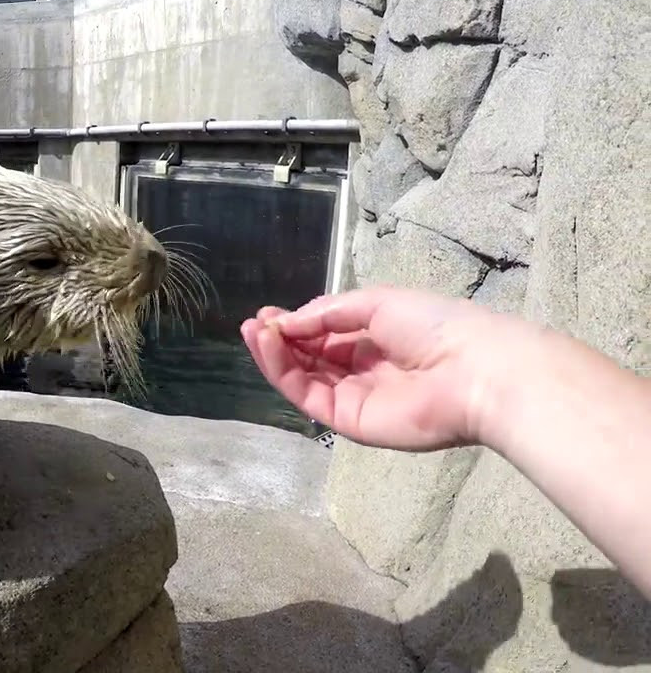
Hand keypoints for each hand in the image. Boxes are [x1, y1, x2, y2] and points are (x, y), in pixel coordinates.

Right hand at [239, 286, 545, 451]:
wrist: (473, 371)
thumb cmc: (435, 326)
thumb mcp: (377, 303)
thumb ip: (328, 313)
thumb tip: (286, 323)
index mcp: (376, 341)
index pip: (325, 336)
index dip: (297, 324)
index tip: (268, 314)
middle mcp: (363, 371)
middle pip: (310, 358)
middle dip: (280, 339)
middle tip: (254, 323)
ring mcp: (354, 398)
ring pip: (303, 378)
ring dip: (274, 355)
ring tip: (253, 331)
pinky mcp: (348, 421)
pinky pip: (308, 396)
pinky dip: (284, 372)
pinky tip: (269, 346)